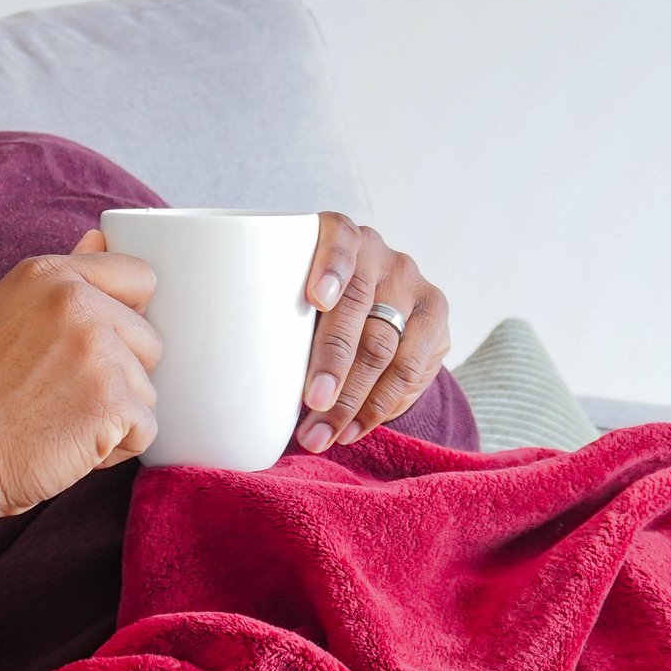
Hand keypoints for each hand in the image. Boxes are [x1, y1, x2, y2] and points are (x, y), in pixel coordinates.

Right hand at [0, 226, 161, 522]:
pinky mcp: (113, 399)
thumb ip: (59, 279)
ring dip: (115, 415)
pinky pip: (146, 428)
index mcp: (47, 274)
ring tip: (61, 422)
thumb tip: (102, 236)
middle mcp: (74, 301)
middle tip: (62, 396)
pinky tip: (70, 445)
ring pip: (148, 387)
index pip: (138, 276)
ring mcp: (97, 349)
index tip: (89, 349)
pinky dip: (115, 448)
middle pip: (150, 338)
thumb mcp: (3, 315)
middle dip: (120, 375)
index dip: (126, 317)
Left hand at [293, 213, 450, 450]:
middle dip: (334, 364)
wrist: (377, 304)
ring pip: (385, 348)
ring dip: (352, 400)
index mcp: (339, 236)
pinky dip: (378, 408)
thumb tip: (235, 377)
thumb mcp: (294, 294)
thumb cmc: (311, 307)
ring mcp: (412, 285)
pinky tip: (353, 429)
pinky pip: (411, 370)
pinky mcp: (435, 318)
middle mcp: (379, 255)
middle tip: (312, 404)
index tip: (316, 299)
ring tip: (322, 435)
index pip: (338, 240)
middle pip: (358, 309)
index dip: (329, 268)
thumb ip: (278, 314)